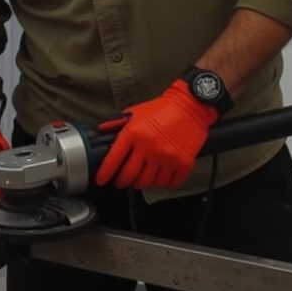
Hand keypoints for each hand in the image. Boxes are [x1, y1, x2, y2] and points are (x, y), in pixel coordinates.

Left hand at [95, 80, 217, 190]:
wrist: (190, 106)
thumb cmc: (162, 109)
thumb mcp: (135, 112)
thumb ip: (117, 122)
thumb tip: (102, 130)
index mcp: (134, 134)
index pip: (114, 158)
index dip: (105, 172)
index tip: (101, 179)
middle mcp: (148, 147)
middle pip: (130, 175)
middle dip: (122, 182)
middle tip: (120, 182)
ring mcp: (166, 157)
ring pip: (149, 182)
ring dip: (141, 183)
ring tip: (140, 178)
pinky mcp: (183, 164)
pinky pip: (169, 183)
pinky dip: (162, 184)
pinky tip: (159, 178)